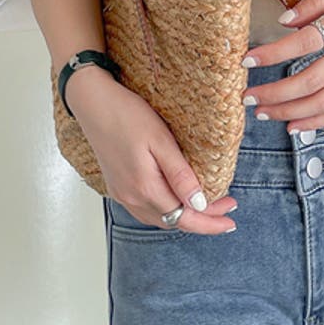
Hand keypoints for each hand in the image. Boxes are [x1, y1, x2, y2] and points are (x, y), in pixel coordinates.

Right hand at [66, 70, 237, 234]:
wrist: (93, 102)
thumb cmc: (127, 114)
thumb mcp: (161, 140)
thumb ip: (180, 175)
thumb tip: (200, 204)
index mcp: (144, 188)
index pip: (184, 217)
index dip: (209, 222)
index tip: (230, 220)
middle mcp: (131, 197)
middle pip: (173, 221)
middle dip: (202, 219)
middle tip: (227, 207)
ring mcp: (121, 193)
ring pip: (158, 218)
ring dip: (184, 216)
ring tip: (207, 205)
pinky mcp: (117, 185)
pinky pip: (144, 209)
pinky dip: (165, 210)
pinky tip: (175, 199)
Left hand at [240, 0, 323, 133]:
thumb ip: (314, 2)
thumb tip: (284, 21)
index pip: (305, 42)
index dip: (274, 53)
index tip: (248, 59)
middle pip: (312, 81)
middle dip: (276, 92)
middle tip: (247, 95)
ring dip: (290, 111)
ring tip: (261, 112)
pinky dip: (316, 122)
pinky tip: (292, 124)